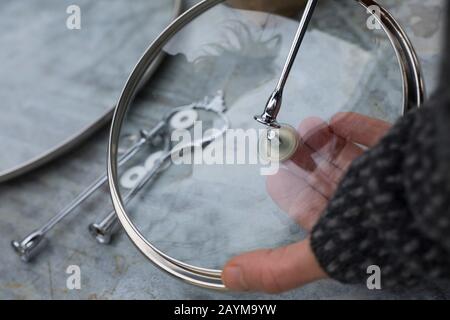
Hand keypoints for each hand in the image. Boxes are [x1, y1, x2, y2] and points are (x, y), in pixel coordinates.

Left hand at [222, 112, 391, 292]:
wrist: (433, 192)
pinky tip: (336, 119)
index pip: (312, 209)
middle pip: (326, 178)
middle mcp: (364, 203)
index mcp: (347, 227)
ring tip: (303, 128)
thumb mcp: (320, 253)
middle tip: (280, 142)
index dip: (291, 190)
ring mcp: (384, 175)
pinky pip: (375, 134)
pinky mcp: (400, 150)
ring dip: (323, 141)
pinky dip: (354, 125)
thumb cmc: (380, 226)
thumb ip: (277, 269)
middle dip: (303, 160)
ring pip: (347, 155)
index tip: (273, 171)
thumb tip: (229, 277)